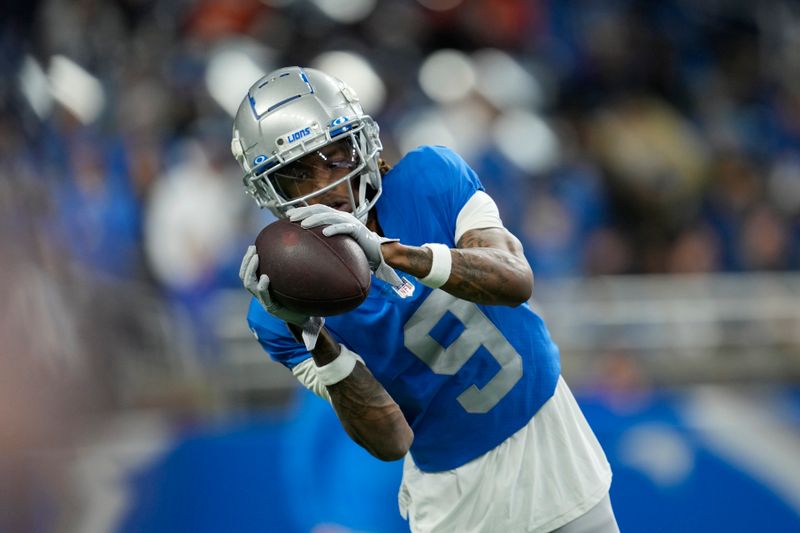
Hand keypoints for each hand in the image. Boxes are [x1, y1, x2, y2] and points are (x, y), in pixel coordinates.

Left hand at [239, 245, 323, 349]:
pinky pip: (250, 269)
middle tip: (256, 256)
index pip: (263, 298)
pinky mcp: (259, 280)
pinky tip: (257, 246)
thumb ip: (310, 336)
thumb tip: (312, 347)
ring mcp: (258, 289)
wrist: (293, 312)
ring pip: (246, 276)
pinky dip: (251, 259)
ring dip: (247, 262)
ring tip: (253, 248)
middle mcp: (262, 298)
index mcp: (272, 307)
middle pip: (249, 284)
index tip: (266, 278)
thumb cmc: (304, 316)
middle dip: (250, 270)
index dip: (262, 289)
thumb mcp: (309, 326)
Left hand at [287, 205, 403, 287]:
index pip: (317, 209)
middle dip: (305, 212)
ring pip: (330, 216)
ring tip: (303, 225)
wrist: (377, 253)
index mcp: (337, 218)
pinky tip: (324, 233)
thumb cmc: (357, 250)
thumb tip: (306, 252)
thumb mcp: (339, 244)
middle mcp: (343, 216)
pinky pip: (344, 228)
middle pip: (321, 209)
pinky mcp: (358, 230)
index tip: (288, 216)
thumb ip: (326, 243)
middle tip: (291, 218)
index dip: (303, 210)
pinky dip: (334, 229)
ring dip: (315, 219)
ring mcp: (350, 222)